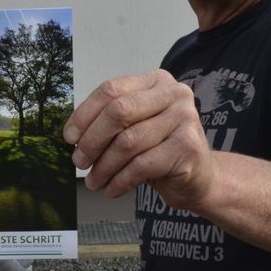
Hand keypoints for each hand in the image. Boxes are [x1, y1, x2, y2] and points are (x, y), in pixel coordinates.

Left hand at [63, 70, 213, 207]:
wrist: (200, 176)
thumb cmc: (162, 150)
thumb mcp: (137, 126)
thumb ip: (111, 121)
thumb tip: (73, 135)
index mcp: (156, 81)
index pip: (111, 90)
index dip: (84, 114)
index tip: (70, 137)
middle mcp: (174, 94)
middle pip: (119, 111)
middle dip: (92, 140)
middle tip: (79, 161)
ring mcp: (184, 119)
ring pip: (128, 142)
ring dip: (103, 166)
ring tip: (94, 181)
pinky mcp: (187, 148)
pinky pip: (141, 165)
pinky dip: (120, 180)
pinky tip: (111, 189)